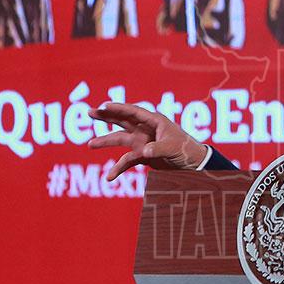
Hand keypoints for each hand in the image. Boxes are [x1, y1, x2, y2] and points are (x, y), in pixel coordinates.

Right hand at [87, 102, 207, 180]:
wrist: (193, 164)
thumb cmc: (186, 150)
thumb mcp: (173, 148)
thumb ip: (158, 148)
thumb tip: (143, 152)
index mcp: (155, 121)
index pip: (134, 112)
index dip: (119, 108)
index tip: (104, 105)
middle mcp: (146, 130)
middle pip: (123, 120)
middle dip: (107, 116)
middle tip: (90, 112)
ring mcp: (143, 142)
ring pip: (120, 139)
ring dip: (106, 141)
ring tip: (90, 144)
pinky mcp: (142, 156)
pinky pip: (127, 161)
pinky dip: (118, 168)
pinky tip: (110, 177)